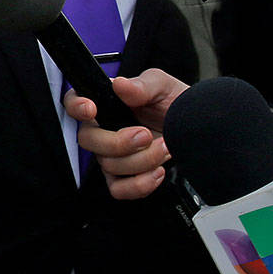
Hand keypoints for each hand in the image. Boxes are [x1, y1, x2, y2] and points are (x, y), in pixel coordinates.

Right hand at [65, 68, 188, 200]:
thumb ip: (143, 84)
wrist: (198, 131)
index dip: (76, 106)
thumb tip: (121, 85)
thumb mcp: (164, 86)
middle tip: (145, 135)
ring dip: (141, 160)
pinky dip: (140, 184)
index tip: (91, 109)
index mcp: (107, 102)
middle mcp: (104, 129)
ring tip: (164, 147)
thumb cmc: (178, 105)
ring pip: (108, 165)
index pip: (74, 103)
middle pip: (88, 140)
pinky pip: (119, 189)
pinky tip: (157, 171)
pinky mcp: (125, 177)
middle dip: (118, 141)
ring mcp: (113, 155)